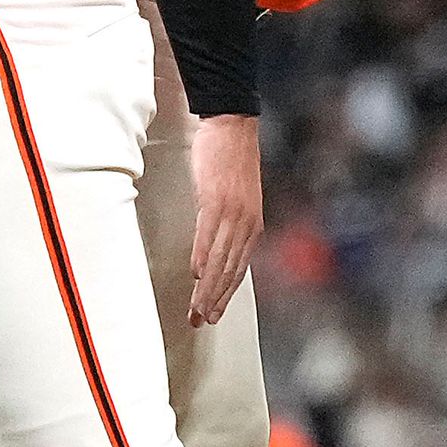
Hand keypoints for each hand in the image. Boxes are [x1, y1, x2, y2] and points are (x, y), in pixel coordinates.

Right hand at [186, 112, 262, 326]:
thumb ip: (229, 223)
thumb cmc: (230, 158)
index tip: (213, 315)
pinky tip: (195, 274)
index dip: (225, 295)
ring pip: (219, 259)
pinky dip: (202, 256)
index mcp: (252, 225)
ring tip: (196, 308)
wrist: (232, 125)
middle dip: (215, 300)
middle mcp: (246, 223)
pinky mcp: (216, 199)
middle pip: (229, 271)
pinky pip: (208, 234)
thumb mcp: (235, 197)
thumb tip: (214, 248)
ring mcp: (232, 212)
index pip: (239, 270)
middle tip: (201, 321)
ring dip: (207, 287)